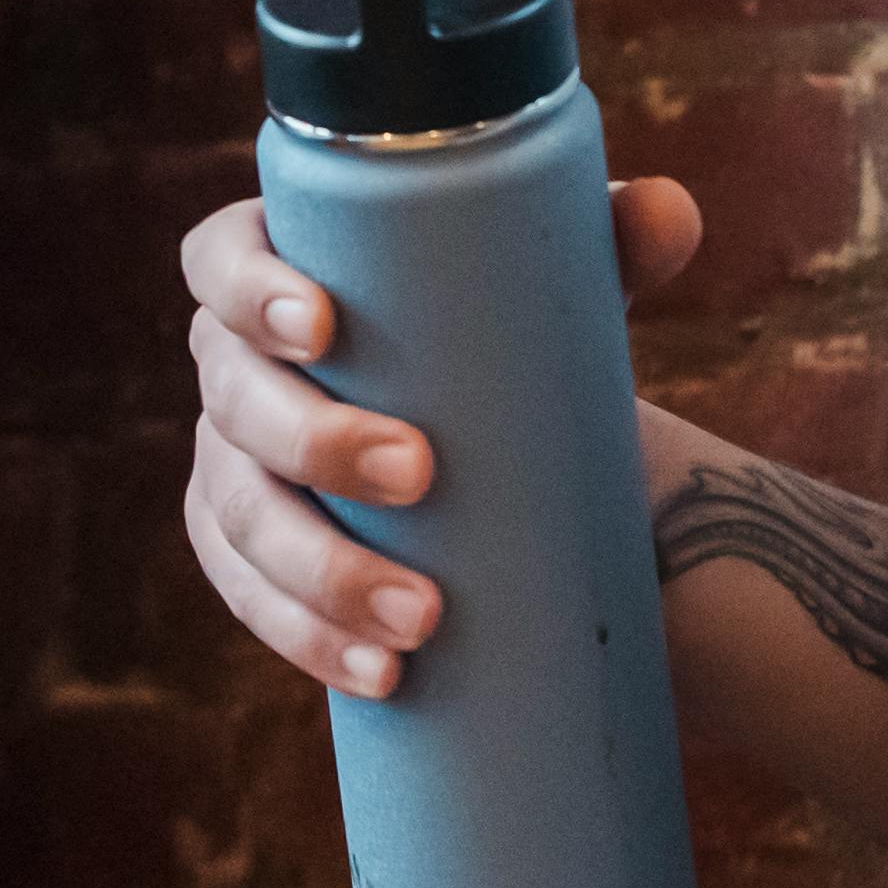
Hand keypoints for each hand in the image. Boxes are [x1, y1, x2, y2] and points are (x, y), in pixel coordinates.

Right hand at [178, 174, 701, 696]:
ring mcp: (230, 465)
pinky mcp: (246, 554)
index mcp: (275, 273)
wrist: (493, 446)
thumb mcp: (553, 284)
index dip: (249, 290)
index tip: (326, 326)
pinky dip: (309, 639)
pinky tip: (381, 675)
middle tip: (419, 473)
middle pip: (235, 397)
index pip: (219, 261)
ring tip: (421, 616)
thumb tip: (668, 212)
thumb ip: (614, 236)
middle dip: (315, 442)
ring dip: (319, 571)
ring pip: (239, 515)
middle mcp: (233, 366)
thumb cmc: (502, 337)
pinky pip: (252, 599)